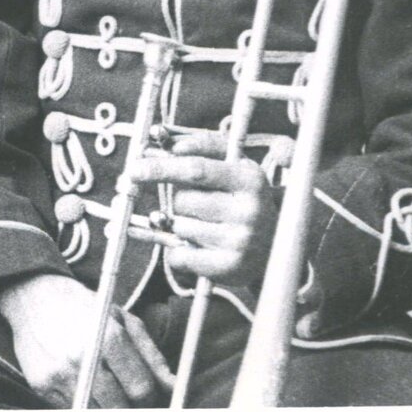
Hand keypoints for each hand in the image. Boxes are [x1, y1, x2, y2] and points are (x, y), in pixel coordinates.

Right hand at [0, 272, 173, 407]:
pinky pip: (72, 411)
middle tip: (130, 401)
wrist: (31, 294)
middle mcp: (83, 357)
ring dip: (107, 411)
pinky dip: (83, 406)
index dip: (150, 398)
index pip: (142, 389)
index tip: (147, 395)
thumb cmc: (83, 307)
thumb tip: (176, 387)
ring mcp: (59, 374)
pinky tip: (83, 389)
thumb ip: (151, 355)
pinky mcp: (40, 385)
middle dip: (131, 409)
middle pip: (121, 408)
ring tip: (108, 396)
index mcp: (108, 337)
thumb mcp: (122, 319)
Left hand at [128, 129, 276, 287]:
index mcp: (251, 179)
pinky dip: (177, 250)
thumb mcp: (233, 167)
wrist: (277, 248)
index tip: (135, 168)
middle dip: (176, 199)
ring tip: (205, 226)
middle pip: (182, 199)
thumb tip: (166, 143)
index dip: (161, 167)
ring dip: (179, 224)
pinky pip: (179, 255)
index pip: (196, 170)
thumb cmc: (243, 199)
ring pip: (179, 226)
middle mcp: (250, 211)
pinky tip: (197, 246)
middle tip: (191, 203)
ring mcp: (241, 242)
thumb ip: (201, 148)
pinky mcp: (229, 269)